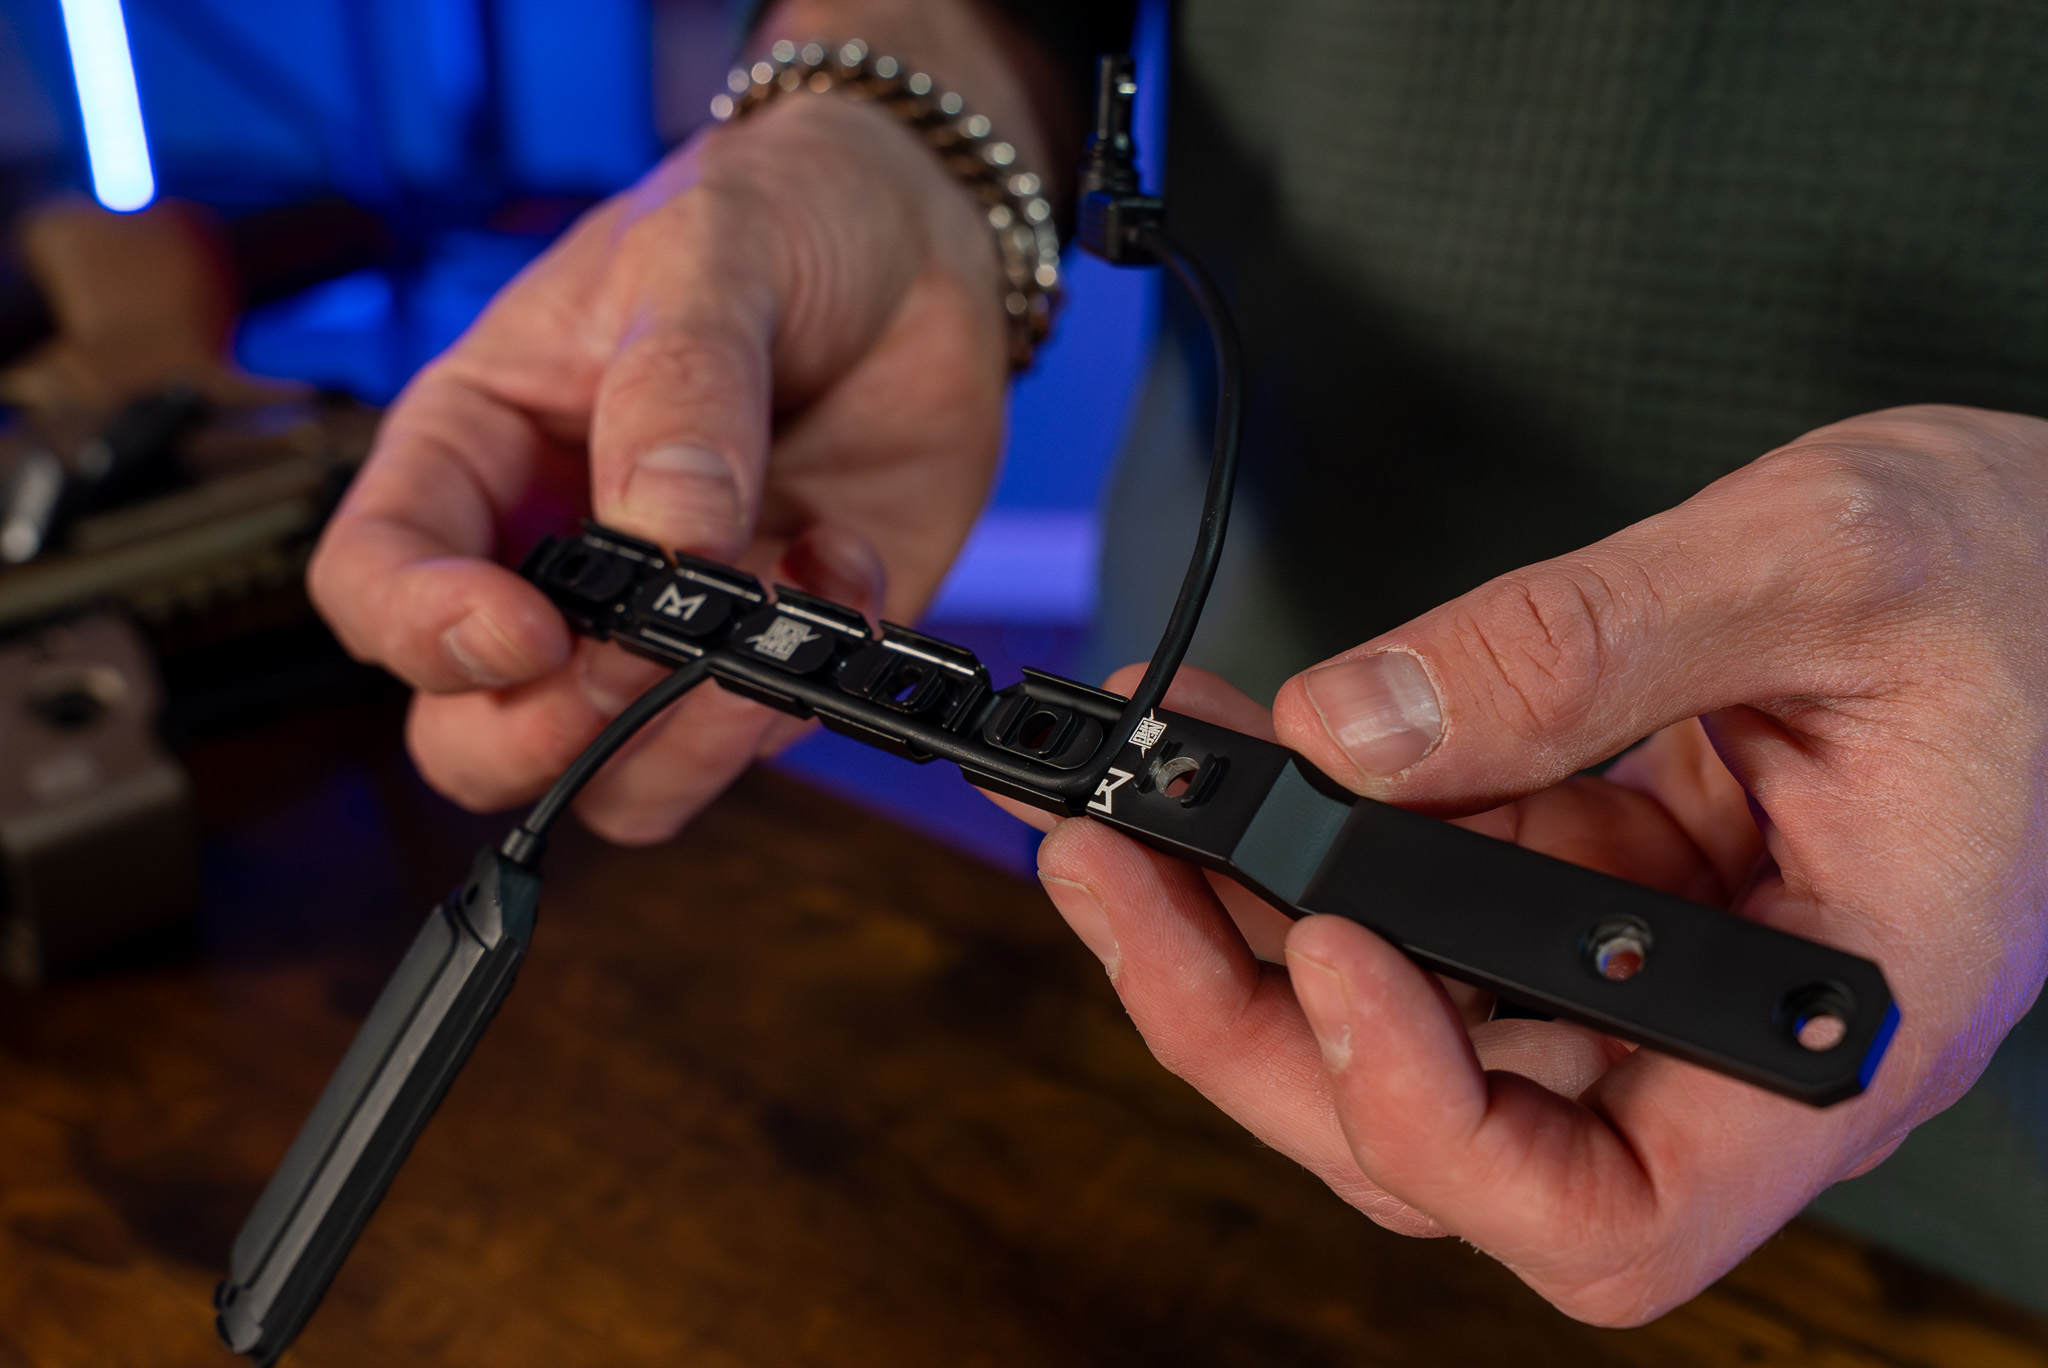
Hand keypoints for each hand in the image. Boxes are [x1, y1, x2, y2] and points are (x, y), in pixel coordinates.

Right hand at [310, 64, 1018, 840]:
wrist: (917, 244)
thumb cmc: (770, 220)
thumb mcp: (703, 257)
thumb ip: (677, 397)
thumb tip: (670, 548)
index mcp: (478, 457)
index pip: (372, 584)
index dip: (423, 633)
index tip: (524, 629)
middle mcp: (554, 566)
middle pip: (473, 734)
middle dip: (543, 734)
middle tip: (640, 660)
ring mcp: (666, 626)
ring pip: (618, 777)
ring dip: (690, 739)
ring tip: (769, 622)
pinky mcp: (777, 655)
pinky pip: (763, 737)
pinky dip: (808, 685)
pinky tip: (843, 559)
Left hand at [1033, 404, 2047, 1322]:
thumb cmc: (2026, 568)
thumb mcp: (1818, 567)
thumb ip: (1581, 647)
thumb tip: (1353, 734)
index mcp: (1835, 1022)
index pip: (1612, 1214)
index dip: (1437, 1128)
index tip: (1334, 953)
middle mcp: (1722, 1042)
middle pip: (1447, 1143)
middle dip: (1253, 1019)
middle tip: (1113, 872)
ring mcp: (1646, 974)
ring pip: (1407, 1034)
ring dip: (1243, 932)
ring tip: (1128, 800)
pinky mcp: (1599, 892)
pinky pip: (1426, 912)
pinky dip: (1314, 844)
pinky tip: (1228, 750)